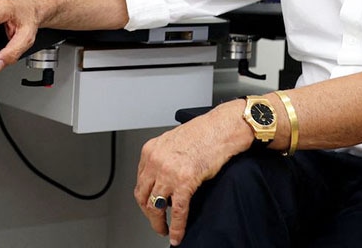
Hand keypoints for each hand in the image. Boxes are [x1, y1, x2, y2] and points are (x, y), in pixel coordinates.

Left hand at [134, 100, 252, 245]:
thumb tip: (162, 179)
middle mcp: (155, 160)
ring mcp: (168, 172)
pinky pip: (177, 211)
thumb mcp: (173, 142)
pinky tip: (177, 234)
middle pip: (143, 195)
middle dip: (148, 213)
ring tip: (163, 230)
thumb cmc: (203, 132)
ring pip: (155, 206)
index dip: (144, 197)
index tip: (149, 205)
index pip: (140, 180)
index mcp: (150, 150)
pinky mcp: (184, 181)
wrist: (221, 128)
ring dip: (158, 222)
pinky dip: (176, 227)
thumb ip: (163, 159)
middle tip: (155, 221)